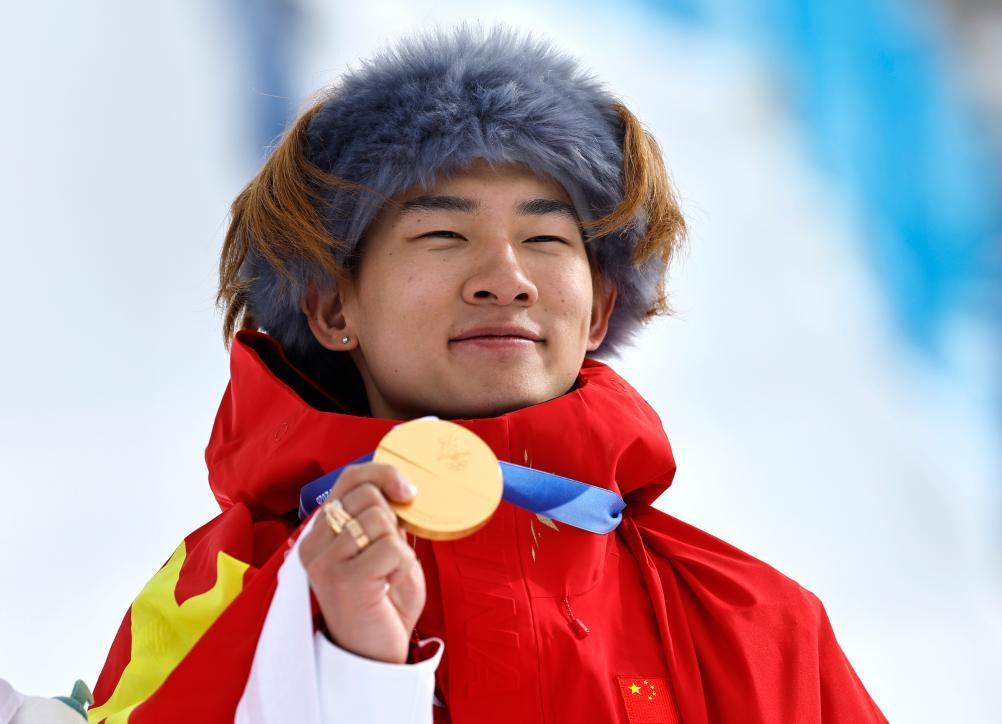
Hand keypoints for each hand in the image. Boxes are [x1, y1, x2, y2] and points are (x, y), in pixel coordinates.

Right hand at [298, 462, 425, 663]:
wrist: (374, 656)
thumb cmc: (382, 604)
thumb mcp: (383, 551)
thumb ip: (384, 520)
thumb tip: (401, 486)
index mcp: (322, 531)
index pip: (350, 478)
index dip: (383, 474)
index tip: (409, 491)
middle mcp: (315, 543)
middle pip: (368, 495)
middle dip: (393, 519)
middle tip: (390, 554)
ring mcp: (325, 561)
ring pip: (379, 519)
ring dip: (398, 546)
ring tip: (387, 574)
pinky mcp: (342, 579)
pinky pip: (391, 547)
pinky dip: (403, 565)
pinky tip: (389, 586)